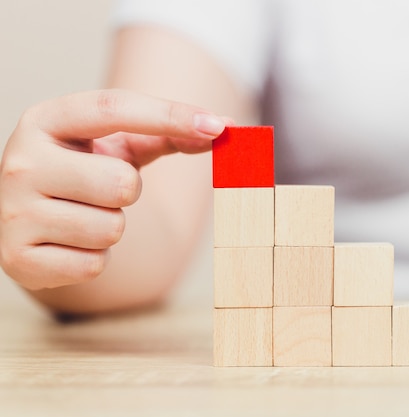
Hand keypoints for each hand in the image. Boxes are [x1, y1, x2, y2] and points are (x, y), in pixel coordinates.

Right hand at [0, 89, 227, 289]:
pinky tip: (70, 244)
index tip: (217, 126)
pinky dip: (95, 258)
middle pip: (122, 182)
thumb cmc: (83, 171)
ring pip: (111, 229)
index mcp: (45, 121)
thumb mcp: (116, 145)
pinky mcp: (17, 259)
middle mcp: (21, 162)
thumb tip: (224, 126)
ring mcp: (13, 212)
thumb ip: (167, 133)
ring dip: (111, 227)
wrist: (30, 218)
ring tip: (83, 216)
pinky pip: (94, 264)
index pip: (113, 108)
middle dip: (128, 191)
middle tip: (103, 191)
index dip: (171, 115)